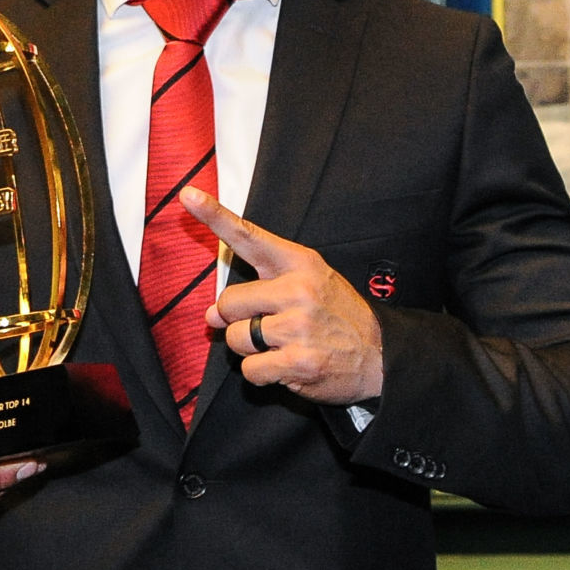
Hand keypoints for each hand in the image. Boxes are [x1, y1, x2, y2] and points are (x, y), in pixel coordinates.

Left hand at [183, 188, 384, 404]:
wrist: (381, 355)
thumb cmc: (337, 317)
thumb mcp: (310, 283)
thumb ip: (259, 291)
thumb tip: (211, 315)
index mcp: (300, 263)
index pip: (250, 237)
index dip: (215, 216)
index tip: (188, 196)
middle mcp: (298, 290)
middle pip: (229, 302)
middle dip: (239, 319)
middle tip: (270, 325)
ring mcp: (298, 326)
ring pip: (236, 338)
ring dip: (250, 348)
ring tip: (283, 346)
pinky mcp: (298, 361)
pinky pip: (250, 369)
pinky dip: (262, 373)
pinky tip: (287, 366)